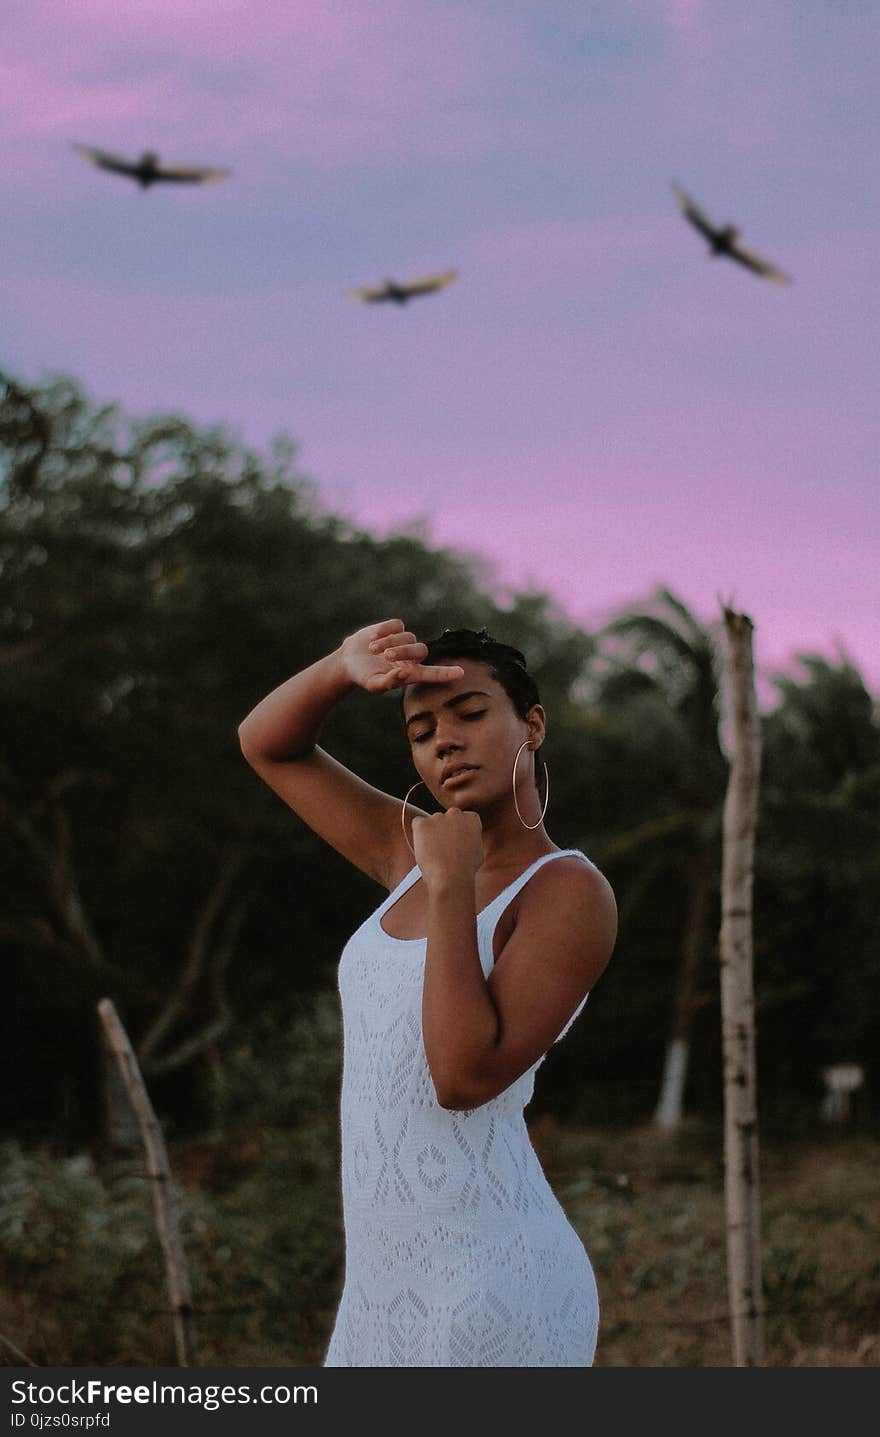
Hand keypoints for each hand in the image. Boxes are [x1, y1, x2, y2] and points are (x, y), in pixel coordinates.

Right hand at [338, 618, 463, 693]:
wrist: (349, 660)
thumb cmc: (364, 676)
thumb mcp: (374, 684)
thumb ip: (390, 682)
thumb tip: (405, 674)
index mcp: (411, 673)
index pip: (432, 673)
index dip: (446, 673)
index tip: (460, 673)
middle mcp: (411, 657)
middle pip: (421, 650)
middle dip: (404, 652)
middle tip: (386, 656)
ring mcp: (404, 641)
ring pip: (407, 637)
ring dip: (389, 642)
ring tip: (372, 649)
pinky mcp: (394, 628)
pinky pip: (396, 625)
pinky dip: (384, 630)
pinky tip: (372, 638)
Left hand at [412, 807, 483, 887]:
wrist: (451, 876)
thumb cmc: (465, 869)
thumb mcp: (477, 851)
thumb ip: (470, 839)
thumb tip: (464, 840)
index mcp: (471, 818)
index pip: (462, 819)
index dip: (457, 832)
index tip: (454, 841)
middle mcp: (455, 813)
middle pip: (446, 819)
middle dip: (443, 830)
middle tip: (442, 848)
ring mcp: (438, 817)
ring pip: (431, 823)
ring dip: (431, 834)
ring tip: (434, 853)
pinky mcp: (422, 823)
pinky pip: (417, 824)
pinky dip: (418, 835)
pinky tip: (424, 848)